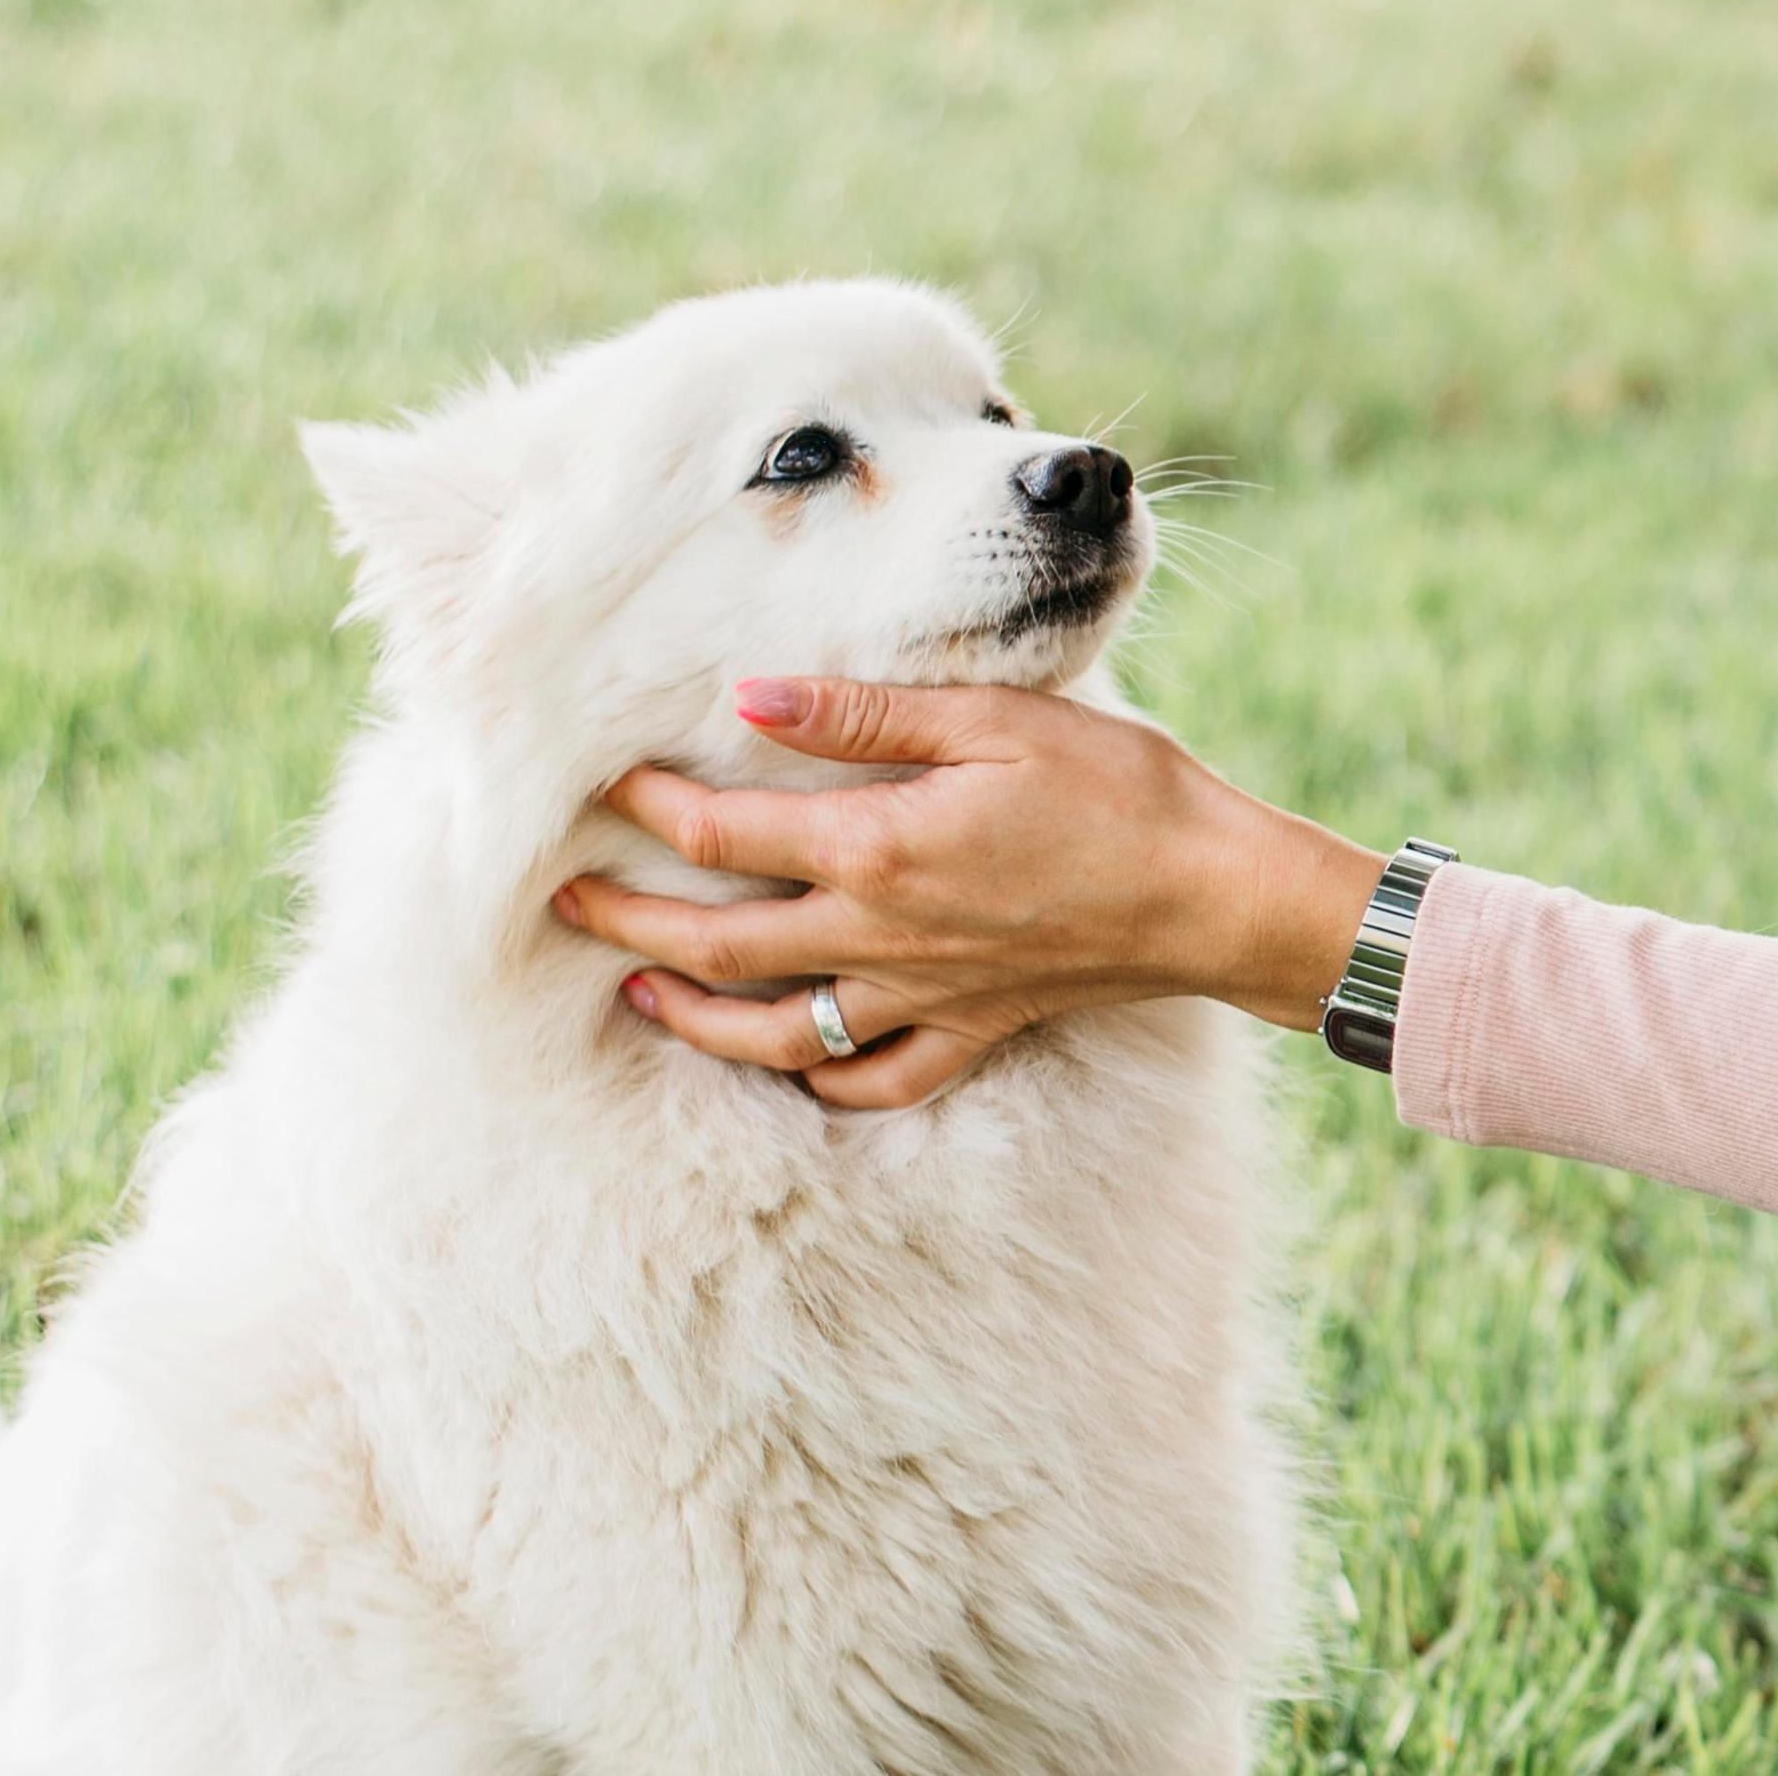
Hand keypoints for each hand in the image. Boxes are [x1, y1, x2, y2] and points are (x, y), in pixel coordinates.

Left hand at [557, 678, 1386, 1108]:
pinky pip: (873, 1080)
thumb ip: (865, 714)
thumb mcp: (993, 719)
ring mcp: (922, 997)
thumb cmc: (1117, 790)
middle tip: (563, 904)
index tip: (601, 779)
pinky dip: (818, 1079)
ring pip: (774, 1030)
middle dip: (628, 922)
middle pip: (719, 943)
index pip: (722, 832)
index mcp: (878, 849)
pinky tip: (789, 1061)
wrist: (1214, 894)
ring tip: (640, 991)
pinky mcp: (971, 1030)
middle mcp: (881, 937)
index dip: (648, 806)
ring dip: (693, 1015)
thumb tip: (751, 697)